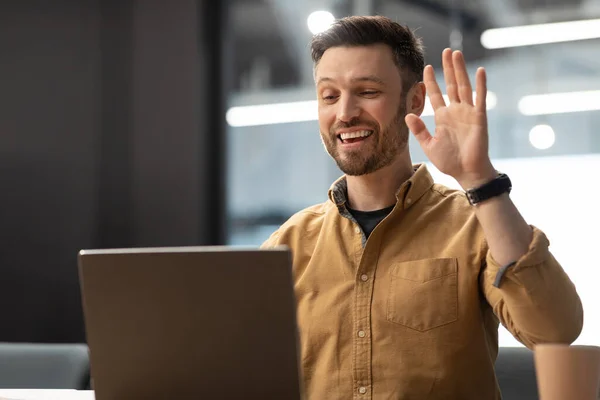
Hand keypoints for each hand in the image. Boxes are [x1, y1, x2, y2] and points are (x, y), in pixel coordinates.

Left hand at [405, 48, 495, 188]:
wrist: (466, 171)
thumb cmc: (449, 160)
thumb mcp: (429, 144)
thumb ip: (419, 130)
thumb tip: (407, 115)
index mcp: (443, 117)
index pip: (436, 94)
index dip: (431, 81)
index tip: (426, 67)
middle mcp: (455, 111)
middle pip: (451, 84)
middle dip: (447, 68)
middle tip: (445, 51)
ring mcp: (468, 112)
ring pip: (463, 86)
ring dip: (460, 70)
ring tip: (456, 54)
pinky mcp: (479, 117)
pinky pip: (480, 98)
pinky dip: (480, 84)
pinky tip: (479, 71)